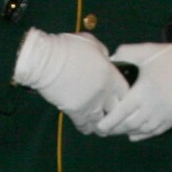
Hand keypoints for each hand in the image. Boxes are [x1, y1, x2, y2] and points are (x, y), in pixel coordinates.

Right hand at [12, 29, 128, 133]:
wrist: (45, 59)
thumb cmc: (67, 47)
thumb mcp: (92, 43)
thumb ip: (102, 54)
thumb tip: (105, 59)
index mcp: (110, 75)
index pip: (126, 92)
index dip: (124, 95)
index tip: (119, 96)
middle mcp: (104, 93)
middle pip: (117, 111)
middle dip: (114, 112)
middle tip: (111, 113)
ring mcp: (90, 105)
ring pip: (103, 123)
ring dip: (102, 124)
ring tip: (100, 125)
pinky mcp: (76, 112)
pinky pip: (85, 126)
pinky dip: (87, 128)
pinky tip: (87, 127)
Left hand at [94, 39, 171, 141]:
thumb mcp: (147, 50)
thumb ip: (125, 53)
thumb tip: (109, 59)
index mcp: (144, 90)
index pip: (121, 112)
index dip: (109, 122)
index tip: (98, 126)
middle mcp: (154, 106)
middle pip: (129, 124)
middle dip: (115, 129)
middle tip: (102, 131)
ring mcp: (166, 114)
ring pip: (142, 130)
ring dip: (127, 132)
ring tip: (115, 132)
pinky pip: (156, 131)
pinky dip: (142, 135)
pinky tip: (133, 135)